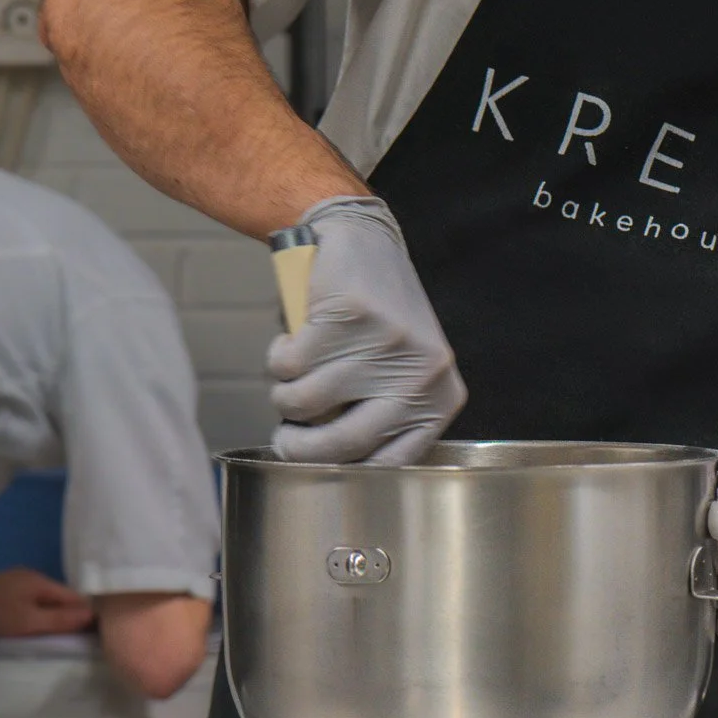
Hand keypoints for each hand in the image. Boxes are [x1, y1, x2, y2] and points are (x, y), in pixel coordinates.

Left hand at [0, 568, 96, 638]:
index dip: (85, 614)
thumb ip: (59, 619)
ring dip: (51, 616)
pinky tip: (32, 627)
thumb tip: (93, 615)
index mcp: (40, 580)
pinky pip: (30, 602)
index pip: (75, 596)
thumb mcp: (27, 622)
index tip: (92, 635)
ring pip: (45, 600)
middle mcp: (31, 576)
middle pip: (60, 597)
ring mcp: (15, 582)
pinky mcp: (3, 591)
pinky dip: (36, 614)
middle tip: (73, 641)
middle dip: (68, 616)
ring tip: (54, 637)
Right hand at [269, 196, 466, 463]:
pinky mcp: (351, 316)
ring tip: (291, 373)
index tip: (314, 473)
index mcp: (440, 399)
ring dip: (284, 393)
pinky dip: (278, 355)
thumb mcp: (395, 377)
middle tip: (283, 441)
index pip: (392, 464)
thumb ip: (378, 420)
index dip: (343, 475)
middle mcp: (422, 374)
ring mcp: (388, 344)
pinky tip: (292, 338)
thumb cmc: (374, 324)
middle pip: (345, 443)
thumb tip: (329, 474)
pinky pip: (290, 364)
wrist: (364, 243)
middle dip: (299, 449)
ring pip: (307, 402)